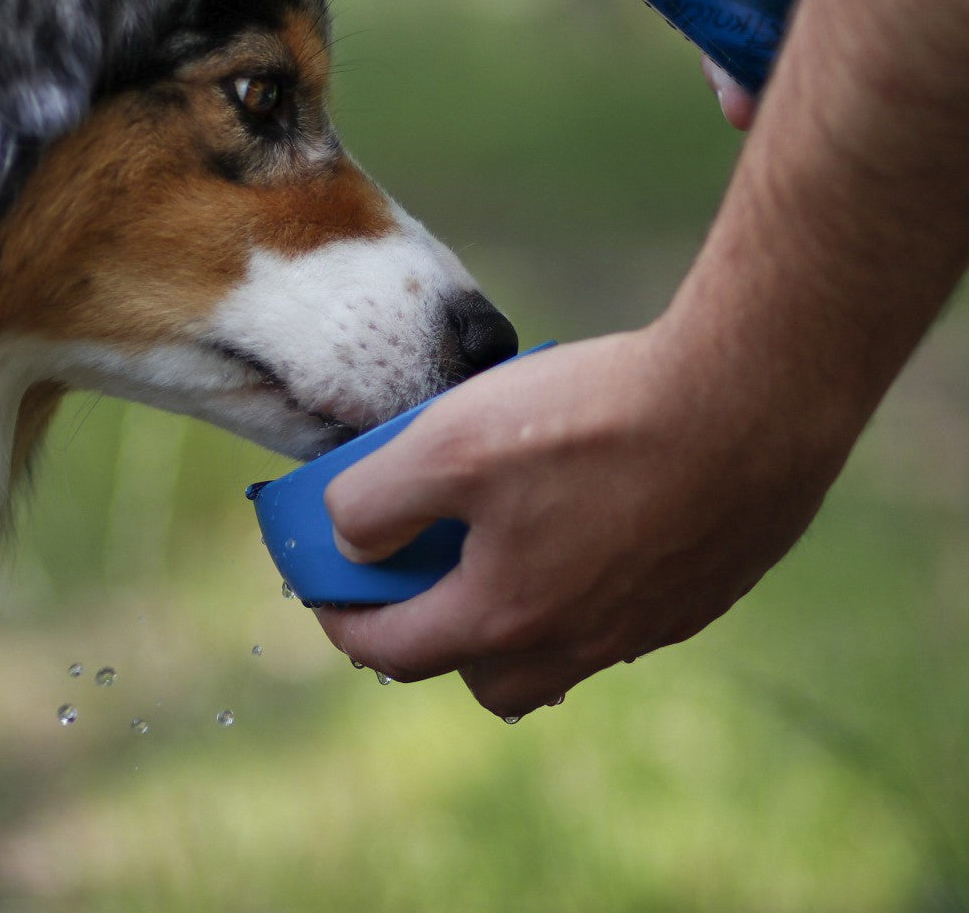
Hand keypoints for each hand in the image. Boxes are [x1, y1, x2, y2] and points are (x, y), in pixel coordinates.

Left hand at [316, 319, 844, 718]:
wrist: (750, 399)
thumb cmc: (594, 421)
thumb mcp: (450, 444)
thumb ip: (376, 502)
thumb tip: (349, 538)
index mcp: (507, 619)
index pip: (395, 651)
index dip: (343, 621)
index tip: (324, 591)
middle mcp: (579, 643)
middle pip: (484, 674)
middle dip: (438, 635)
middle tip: (425, 570)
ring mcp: (648, 625)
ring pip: (557, 648)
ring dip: (516, 612)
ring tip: (508, 535)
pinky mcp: (701, 591)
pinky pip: (619, 612)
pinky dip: (583, 582)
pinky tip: (590, 513)